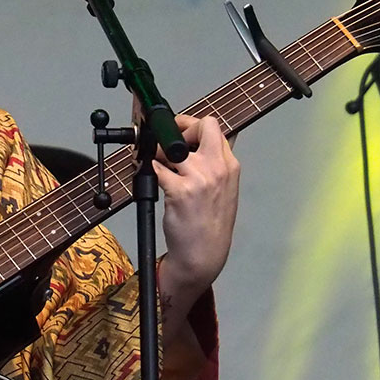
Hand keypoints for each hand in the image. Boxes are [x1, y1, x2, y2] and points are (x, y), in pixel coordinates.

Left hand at [153, 114, 239, 295]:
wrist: (204, 254)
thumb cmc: (210, 224)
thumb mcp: (224, 189)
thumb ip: (215, 164)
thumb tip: (202, 141)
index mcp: (230, 166)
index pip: (213, 127)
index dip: (192, 125)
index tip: (179, 132)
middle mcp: (218, 169)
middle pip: (202, 126)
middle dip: (180, 127)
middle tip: (168, 143)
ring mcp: (200, 179)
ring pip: (173, 146)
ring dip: (159, 151)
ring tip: (158, 164)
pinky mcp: (180, 191)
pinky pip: (157, 168)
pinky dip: (150, 169)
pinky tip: (152, 177)